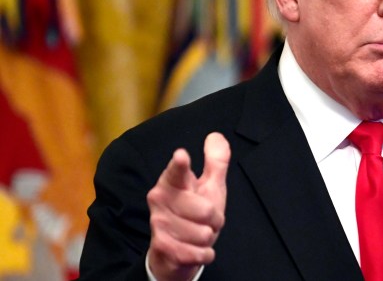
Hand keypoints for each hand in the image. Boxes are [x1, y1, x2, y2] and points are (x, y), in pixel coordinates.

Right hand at [146, 132, 230, 280]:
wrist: (175, 250)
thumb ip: (216, 162)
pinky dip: (204, 253)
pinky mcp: (162, 246)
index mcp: (173, 180)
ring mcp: (159, 223)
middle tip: (206, 219)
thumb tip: (216, 136)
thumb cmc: (194, 213)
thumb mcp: (209, 186)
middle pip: (205, 210)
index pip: (177, 171)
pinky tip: (195, 249)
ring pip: (204, 233)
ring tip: (197, 234)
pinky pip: (198, 252)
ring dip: (208, 237)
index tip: (182, 155)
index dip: (180, 164)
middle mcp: (160, 199)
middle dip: (215, 219)